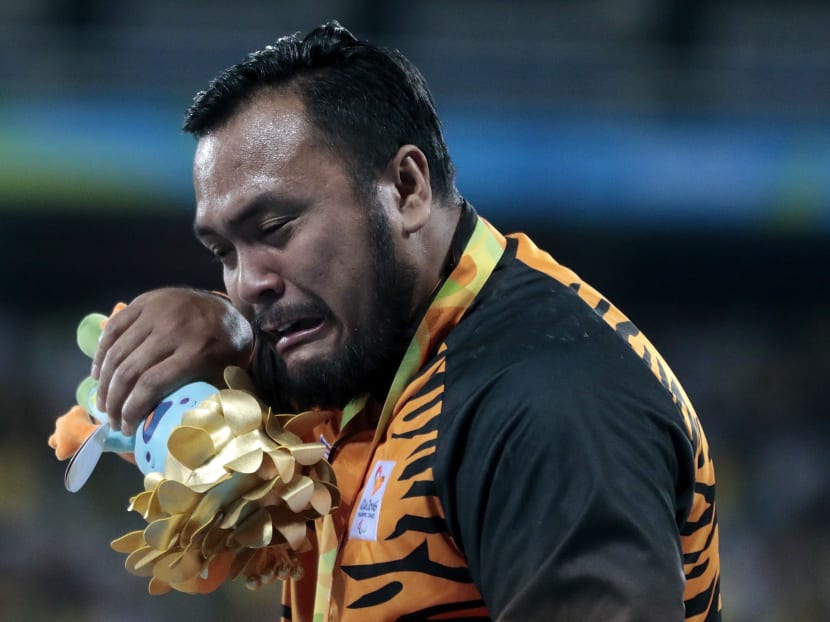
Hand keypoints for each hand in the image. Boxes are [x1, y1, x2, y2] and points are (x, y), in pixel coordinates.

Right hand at [91, 287, 252, 434]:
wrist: (229, 310)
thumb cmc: (226, 352)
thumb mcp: (222, 377)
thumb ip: (201, 399)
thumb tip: (175, 434)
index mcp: (197, 350)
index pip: (151, 384)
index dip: (132, 410)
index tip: (126, 428)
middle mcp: (174, 328)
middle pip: (129, 370)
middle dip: (114, 402)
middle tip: (111, 420)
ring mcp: (157, 311)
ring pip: (116, 351)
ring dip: (103, 383)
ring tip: (102, 404)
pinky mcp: (145, 300)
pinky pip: (113, 328)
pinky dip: (100, 353)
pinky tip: (97, 374)